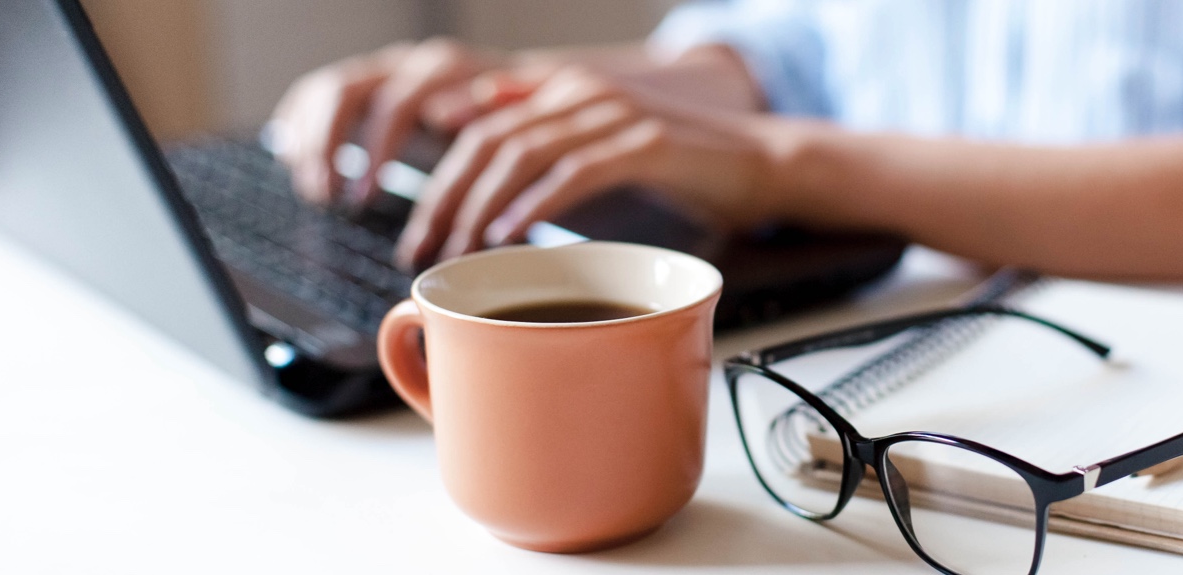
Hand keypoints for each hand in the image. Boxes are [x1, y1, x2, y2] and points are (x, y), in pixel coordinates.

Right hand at [268, 38, 516, 205]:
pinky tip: (291, 157)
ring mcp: (380, 72)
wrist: (522, 97)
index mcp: (442, 69)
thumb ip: (493, 111)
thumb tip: (456, 111)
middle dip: (329, 146)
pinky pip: (314, 93)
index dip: (375, 149)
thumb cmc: (521, 123)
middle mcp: (405, 64)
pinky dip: (298, 124)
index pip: (394, 102)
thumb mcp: (517, 123)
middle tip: (328, 198)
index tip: (364, 196)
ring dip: (311, 142)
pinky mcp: (362, 87)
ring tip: (314, 192)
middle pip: (346, 92)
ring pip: (325, 92)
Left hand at [394, 65, 785, 270]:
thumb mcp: (604, 148)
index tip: (419, 230)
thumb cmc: (683, 167)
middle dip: (444, 199)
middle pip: (486, 140)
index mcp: (563, 90)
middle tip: (423, 249)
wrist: (764, 162)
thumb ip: (547, 139)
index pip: (477, 125)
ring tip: (459, 249)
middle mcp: (581, 92)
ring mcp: (613, 115)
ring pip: (520, 153)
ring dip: (479, 206)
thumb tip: (478, 140)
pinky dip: (534, 204)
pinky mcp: (645, 143)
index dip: (436, 177)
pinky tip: (509, 234)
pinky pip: (573, 171)